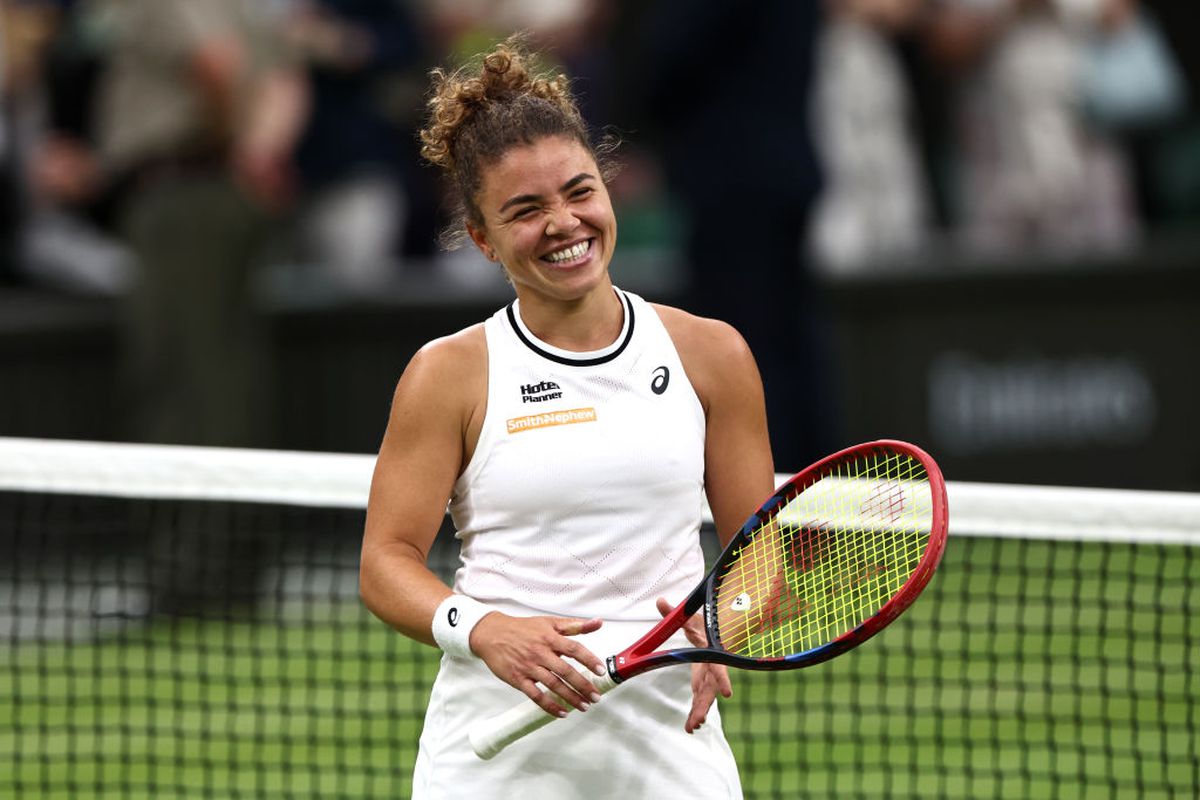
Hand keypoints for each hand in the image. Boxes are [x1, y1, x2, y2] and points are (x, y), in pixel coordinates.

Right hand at [469, 612, 605, 716]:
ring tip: (584, 706)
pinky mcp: (517, 679)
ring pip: (553, 685)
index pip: (574, 649)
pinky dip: (549, 705)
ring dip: (570, 698)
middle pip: (566, 671)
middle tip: (596, 697)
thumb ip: (575, 625)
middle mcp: (540, 652)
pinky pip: (535, 695)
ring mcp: (528, 667)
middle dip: (583, 685)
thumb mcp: (549, 622)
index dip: (589, 660)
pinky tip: (562, 712)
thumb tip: (598, 622)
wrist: (491, 634)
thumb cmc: (522, 628)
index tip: (601, 670)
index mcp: (549, 637)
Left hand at [656, 596, 731, 732]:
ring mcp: (708, 676)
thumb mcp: (691, 617)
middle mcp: (713, 667)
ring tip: (692, 728)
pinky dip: (696, 711)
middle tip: (698, 721)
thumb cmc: (704, 623)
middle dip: (704, 705)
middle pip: (710, 689)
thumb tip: (660, 601)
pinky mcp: (702, 681)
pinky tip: (691, 726)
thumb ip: (676, 612)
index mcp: (713, 652)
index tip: (727, 693)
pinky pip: (700, 698)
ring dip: (699, 712)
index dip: (723, 679)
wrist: (715, 631)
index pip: (719, 666)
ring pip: (705, 697)